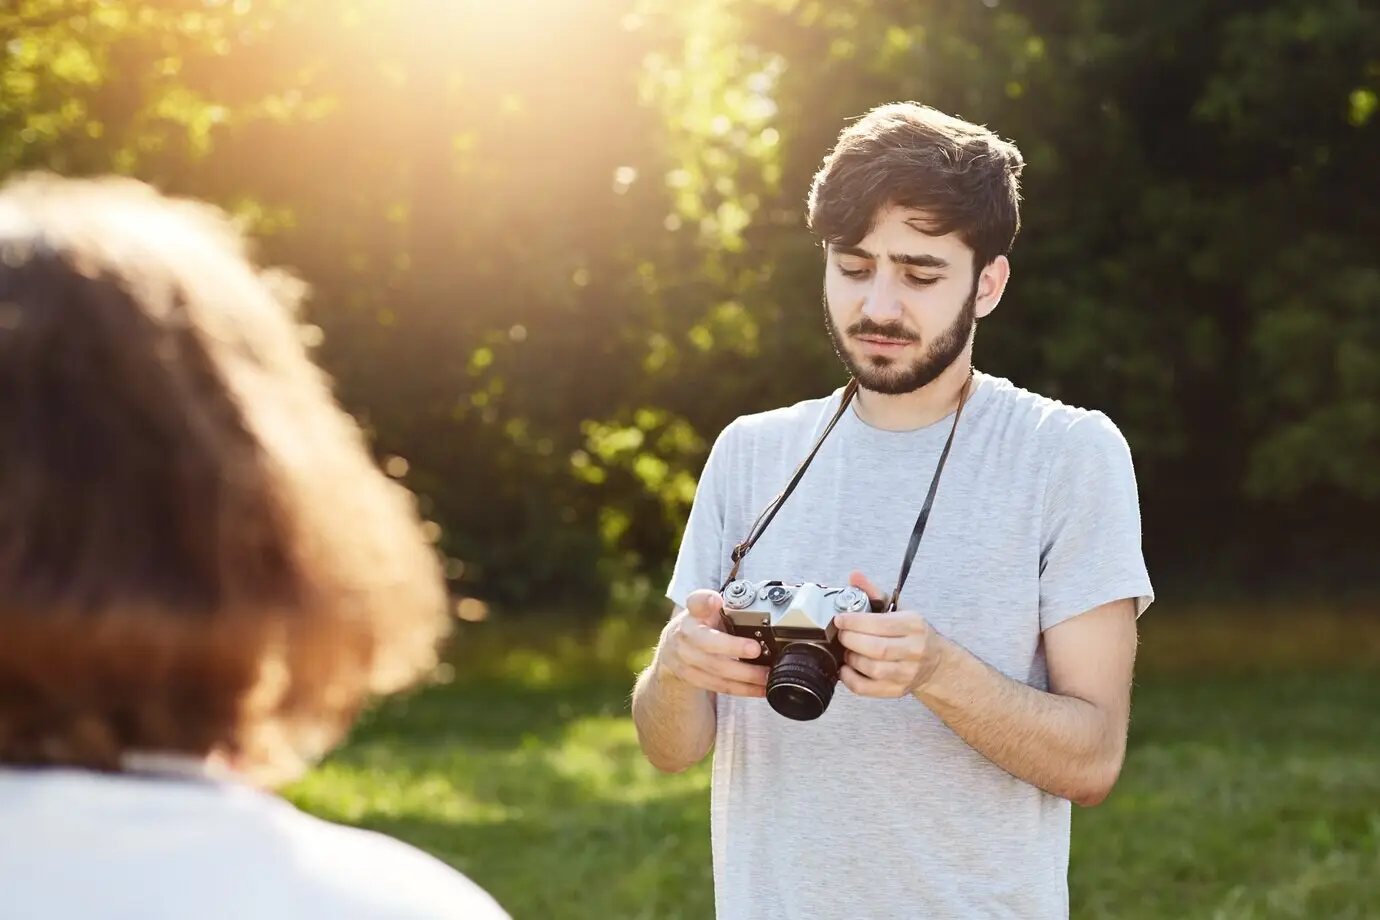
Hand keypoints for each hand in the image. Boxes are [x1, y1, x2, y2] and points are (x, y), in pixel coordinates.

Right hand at [655, 589, 768, 697]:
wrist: (673, 648)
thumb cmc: (700, 625)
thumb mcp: (710, 609)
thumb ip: (727, 605)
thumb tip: (753, 607)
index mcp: (694, 612)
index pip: (697, 602)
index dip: (706, 601)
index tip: (716, 601)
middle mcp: (686, 634)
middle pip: (708, 642)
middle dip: (733, 647)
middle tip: (756, 650)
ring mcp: (685, 658)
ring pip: (716, 669)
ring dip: (744, 675)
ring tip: (766, 675)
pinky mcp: (692, 678)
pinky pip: (720, 685)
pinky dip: (742, 689)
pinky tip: (760, 688)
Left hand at [834, 571, 945, 698]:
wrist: (935, 663)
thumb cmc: (912, 633)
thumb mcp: (898, 609)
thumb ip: (874, 592)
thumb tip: (854, 576)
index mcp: (914, 625)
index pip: (881, 624)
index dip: (855, 622)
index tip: (839, 619)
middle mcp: (914, 650)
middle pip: (876, 648)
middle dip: (851, 640)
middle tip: (840, 634)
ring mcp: (907, 673)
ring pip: (873, 669)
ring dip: (851, 659)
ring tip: (846, 650)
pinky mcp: (897, 690)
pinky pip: (867, 689)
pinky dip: (850, 679)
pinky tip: (846, 668)